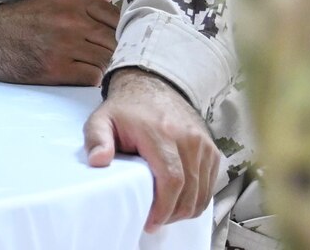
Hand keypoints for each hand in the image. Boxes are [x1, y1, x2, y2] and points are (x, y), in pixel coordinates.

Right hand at [0, 0, 119, 84]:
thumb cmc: (27, 20)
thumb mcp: (57, 0)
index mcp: (74, 1)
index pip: (117, 17)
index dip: (124, 31)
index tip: (123, 39)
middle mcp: (72, 21)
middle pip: (116, 41)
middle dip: (119, 51)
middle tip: (117, 57)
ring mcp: (65, 45)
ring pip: (107, 60)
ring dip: (107, 66)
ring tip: (102, 67)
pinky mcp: (57, 69)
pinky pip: (93, 77)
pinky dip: (94, 78)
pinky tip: (86, 74)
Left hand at [83, 68, 220, 231]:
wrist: (153, 87)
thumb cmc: (126, 110)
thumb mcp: (102, 119)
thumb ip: (97, 139)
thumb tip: (98, 161)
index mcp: (161, 132)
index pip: (172, 179)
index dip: (163, 207)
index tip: (150, 221)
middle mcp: (188, 138)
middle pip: (189, 192)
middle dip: (172, 214)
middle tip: (154, 221)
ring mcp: (204, 145)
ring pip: (202, 193)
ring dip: (184, 210)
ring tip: (164, 213)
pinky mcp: (212, 151)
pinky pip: (209, 186)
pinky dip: (196, 199)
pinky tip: (177, 201)